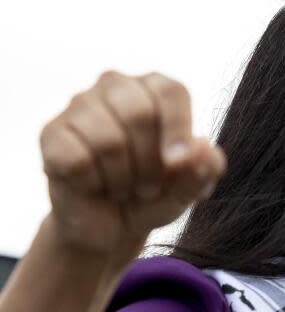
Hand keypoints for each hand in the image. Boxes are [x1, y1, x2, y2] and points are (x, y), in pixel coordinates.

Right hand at [39, 71, 225, 256]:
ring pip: (108, 140)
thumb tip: (201, 146)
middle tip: (150, 186)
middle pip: (138, 112)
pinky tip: (95, 185)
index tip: (177, 165)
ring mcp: (79, 106)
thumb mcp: (190, 188)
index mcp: (154, 87)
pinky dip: (94, 184)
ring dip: (123, 179)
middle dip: (151, 162)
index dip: (177, 131)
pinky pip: (77, 159)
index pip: (169, 91)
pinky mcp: (51, 134)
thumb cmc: (156, 194)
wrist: (113, 225)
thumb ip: (206, 168)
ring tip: (124, 187)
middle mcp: (115, 86)